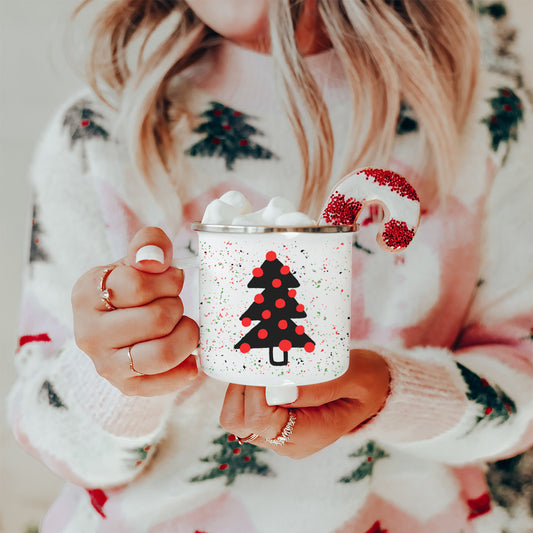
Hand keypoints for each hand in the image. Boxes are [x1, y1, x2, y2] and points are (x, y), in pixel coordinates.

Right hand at [72, 227, 198, 395]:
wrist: (120, 322)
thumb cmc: (132, 288)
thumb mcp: (137, 259)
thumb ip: (148, 245)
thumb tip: (153, 259)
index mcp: (86, 293)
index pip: (137, 284)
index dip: (167, 280)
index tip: (171, 280)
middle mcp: (88, 333)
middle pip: (156, 319)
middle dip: (177, 306)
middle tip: (175, 304)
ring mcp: (105, 364)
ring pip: (162, 353)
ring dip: (186, 336)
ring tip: (184, 326)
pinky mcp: (124, 386)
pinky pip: (164, 382)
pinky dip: (186, 369)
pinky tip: (190, 356)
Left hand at [219, 349, 389, 458]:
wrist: (372, 392)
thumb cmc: (366, 382)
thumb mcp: (353, 377)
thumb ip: (319, 386)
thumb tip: (278, 391)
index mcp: (310, 435)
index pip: (262, 421)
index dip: (255, 391)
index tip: (262, 364)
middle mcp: (288, 442)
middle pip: (240, 424)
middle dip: (240, 389)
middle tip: (255, 361)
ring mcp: (279, 435)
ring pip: (236, 418)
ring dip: (239, 389)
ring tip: (257, 364)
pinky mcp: (274, 423)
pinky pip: (245, 411)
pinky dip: (245, 390)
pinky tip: (261, 371)